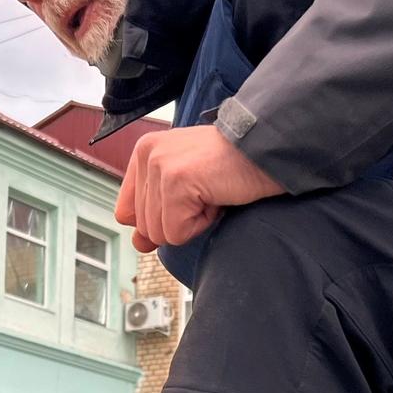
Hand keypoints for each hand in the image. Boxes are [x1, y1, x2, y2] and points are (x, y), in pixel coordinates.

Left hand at [115, 126, 283, 253]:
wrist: (267, 148)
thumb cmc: (232, 165)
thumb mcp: (186, 184)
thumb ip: (156, 211)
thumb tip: (138, 244)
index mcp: (144, 151)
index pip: (126, 212)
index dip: (157, 218)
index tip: (186, 201)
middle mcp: (147, 154)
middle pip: (144, 226)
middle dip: (180, 220)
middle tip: (206, 192)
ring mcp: (160, 166)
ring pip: (160, 232)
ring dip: (193, 222)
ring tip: (211, 193)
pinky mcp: (175, 181)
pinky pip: (177, 232)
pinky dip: (202, 224)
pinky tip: (215, 197)